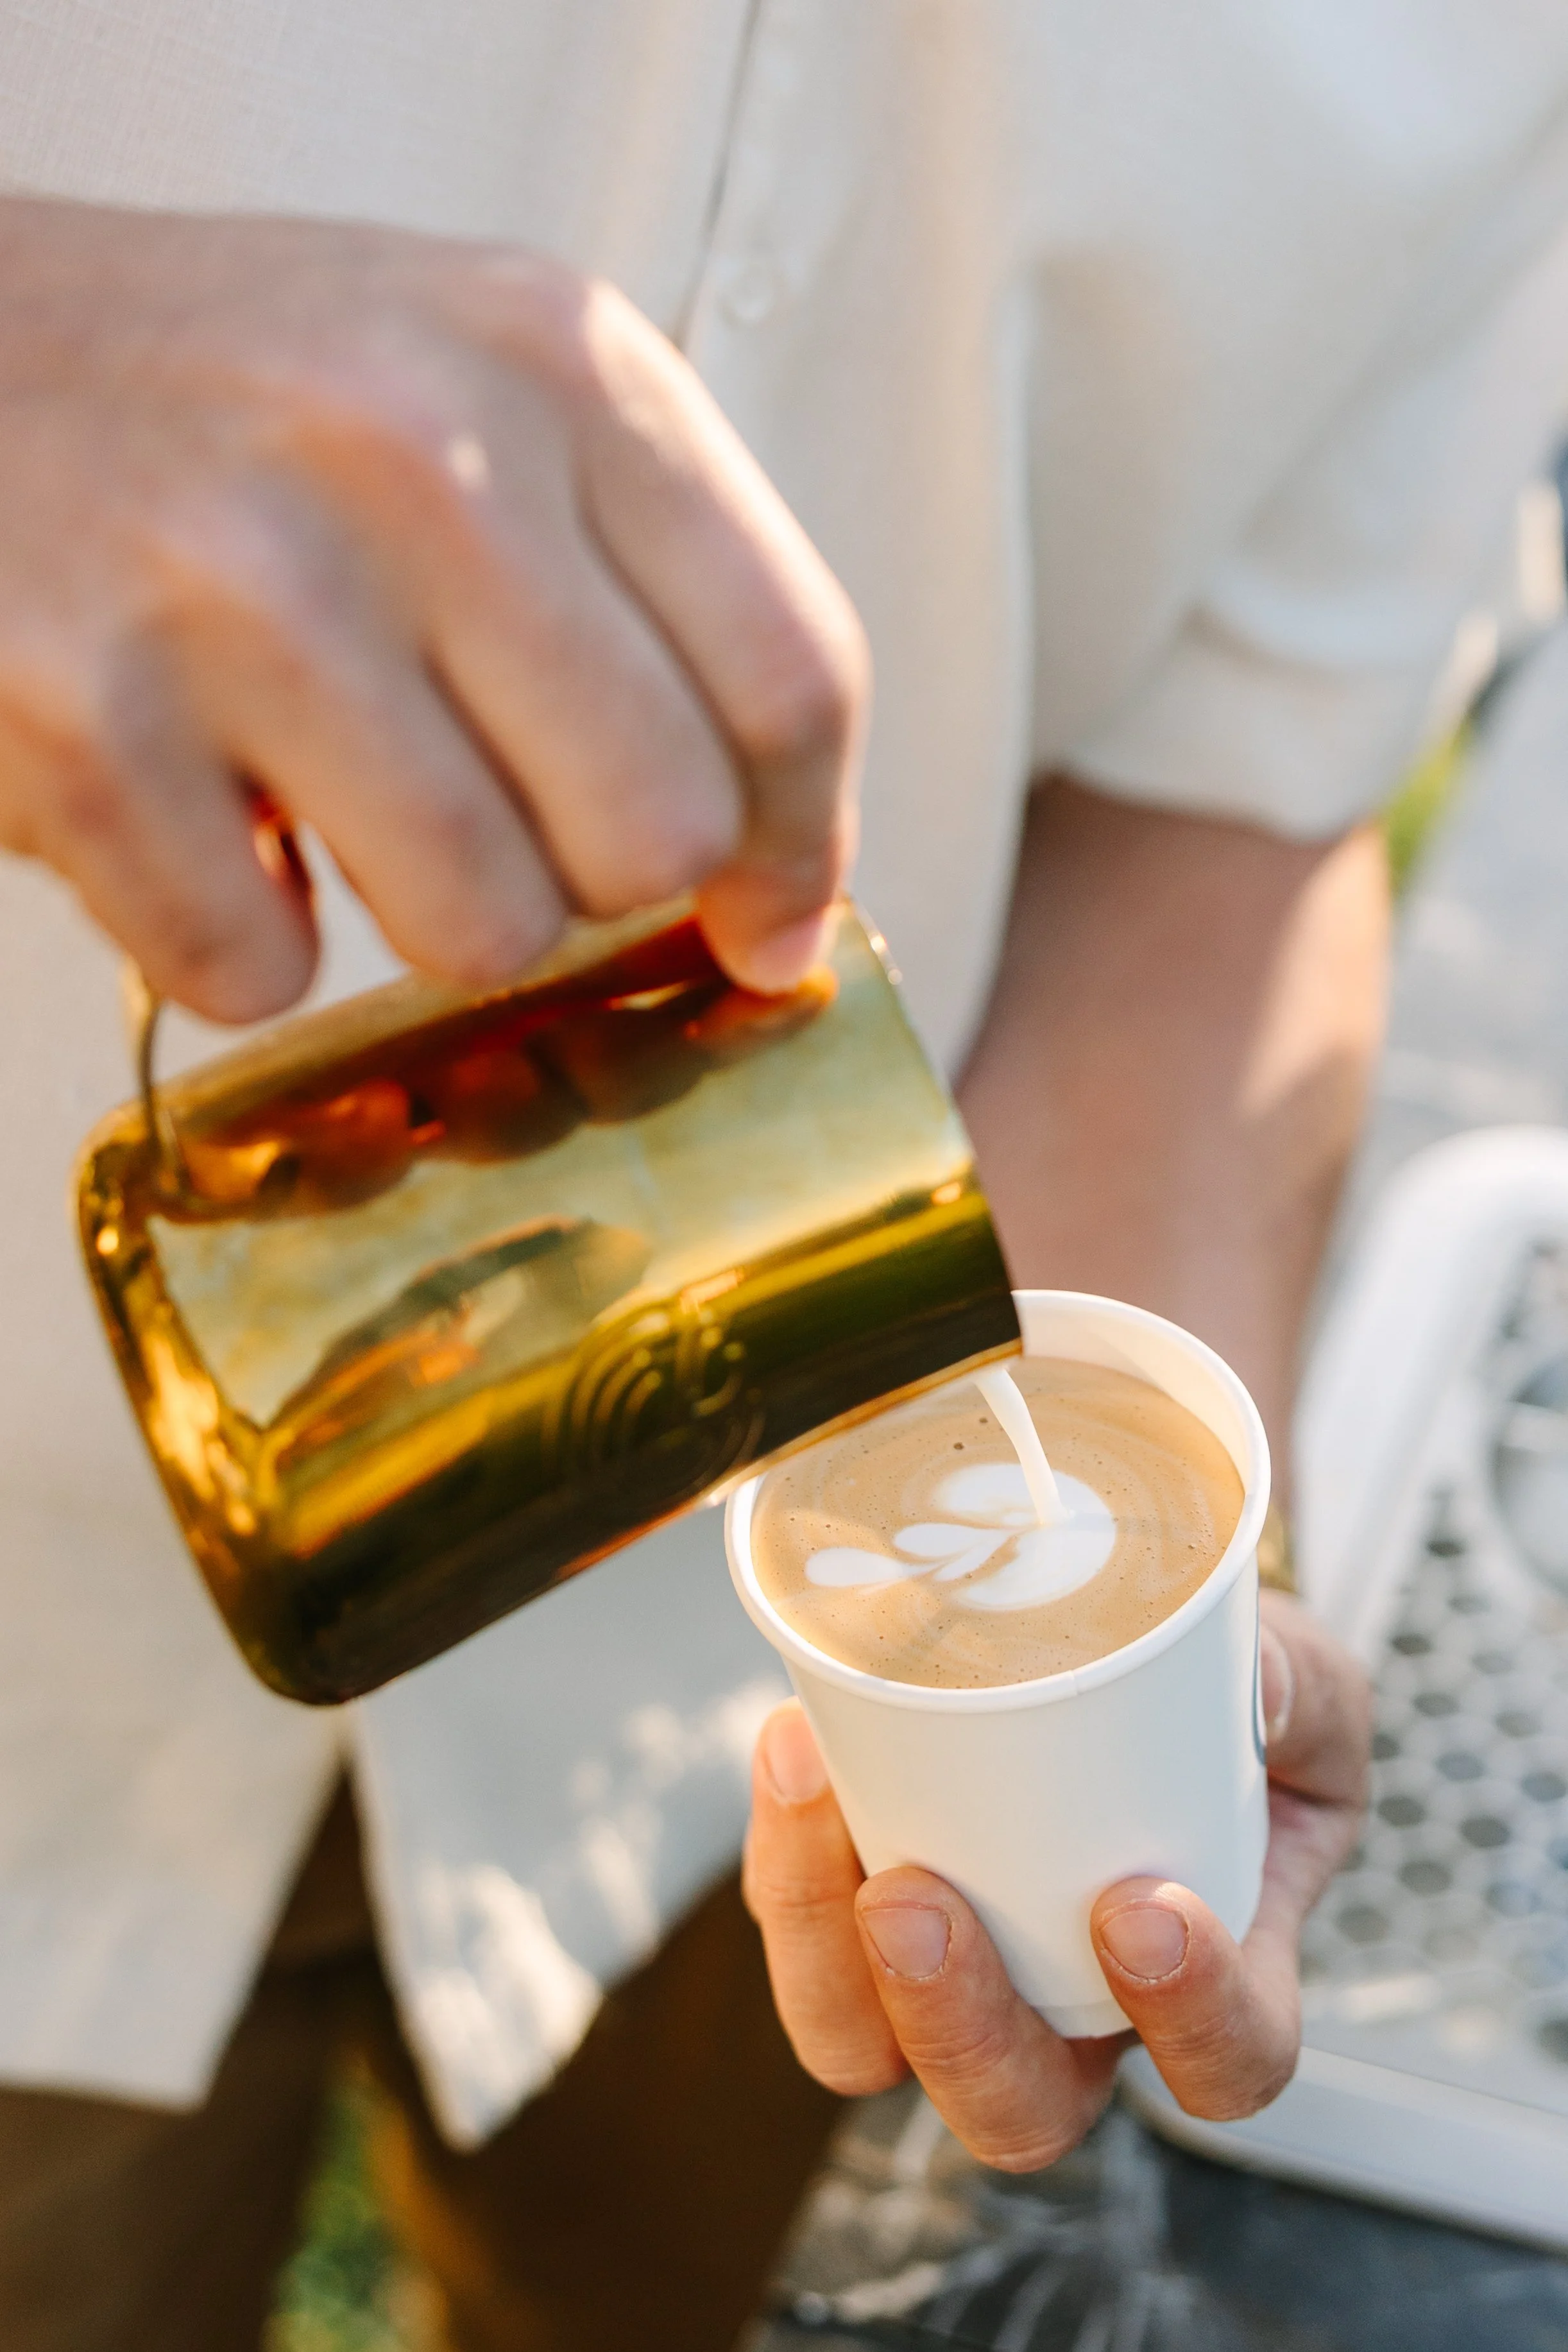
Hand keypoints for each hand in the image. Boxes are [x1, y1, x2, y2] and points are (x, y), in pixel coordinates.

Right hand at [0, 199, 865, 1020]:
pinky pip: (260, 970)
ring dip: (412, 913)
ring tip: (323, 796)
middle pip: (655, 835)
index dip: (800, 849)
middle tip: (483, 813)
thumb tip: (774, 900)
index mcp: (557, 362)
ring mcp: (245, 585)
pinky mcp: (84, 715)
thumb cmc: (232, 405)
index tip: (768, 929)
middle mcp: (421, 454)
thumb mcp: (476, 402)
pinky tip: (190, 818)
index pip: (788, 675)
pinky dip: (229, 940)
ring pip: (484, 929)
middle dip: (582, 878)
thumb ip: (646, 604)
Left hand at [743, 1591, 1369, 2169]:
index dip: (1191, 2022)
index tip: (1142, 1907)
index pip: (1225, 2066)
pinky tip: (798, 1738)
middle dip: (956, 2026)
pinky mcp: (863, 1896)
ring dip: (826, 1946)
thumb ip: (1292, 1691)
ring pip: (868, 2043)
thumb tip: (1251, 1681)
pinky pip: (808, 1923)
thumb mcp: (1299, 1685)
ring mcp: (961, 1961)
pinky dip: (788, 1846)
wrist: (1125, 1639)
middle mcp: (1075, 2003)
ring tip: (817, 1791)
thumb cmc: (1233, 1695)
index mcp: (1209, 1976)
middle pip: (1013, 2107)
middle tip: (918, 1903)